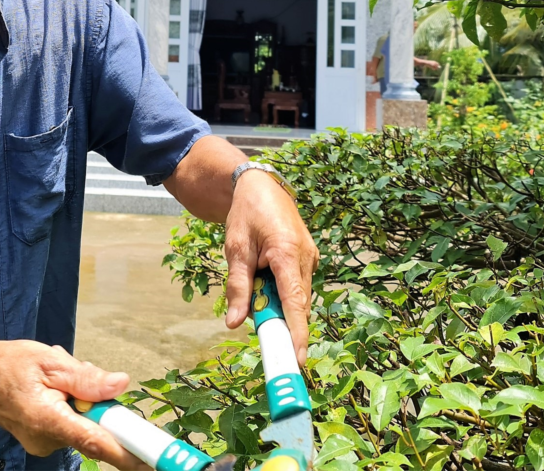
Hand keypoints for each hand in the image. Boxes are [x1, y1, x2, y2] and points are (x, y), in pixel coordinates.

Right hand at [0, 339, 149, 470]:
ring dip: (81, 399)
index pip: (97, 443)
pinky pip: (71, 423)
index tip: (151, 460)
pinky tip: (53, 387)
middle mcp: (48, 441)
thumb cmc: (8, 364)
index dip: (128, 453)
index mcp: (49, 421)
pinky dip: (70, 405)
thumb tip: (120, 385)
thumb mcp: (50, 361)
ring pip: (83, 422)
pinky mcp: (43, 440)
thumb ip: (87, 377)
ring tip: (56, 377)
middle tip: (75, 375)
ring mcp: (44, 444)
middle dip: (97, 402)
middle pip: (94, 429)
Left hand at [222, 172, 318, 365]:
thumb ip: (238, 287)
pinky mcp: (306, 258)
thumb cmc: (246, 214)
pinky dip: (281, 294)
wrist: (259, 186)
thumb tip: (234, 322)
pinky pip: (296, 286)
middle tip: (261, 335)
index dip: (297, 332)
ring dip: (278, 306)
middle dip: (280, 322)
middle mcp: (306, 257)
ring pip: (297, 297)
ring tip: (255, 293)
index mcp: (288, 252)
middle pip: (297, 304)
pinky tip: (264, 285)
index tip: (297, 358)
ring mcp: (309, 257)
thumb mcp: (235, 249)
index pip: (295, 301)